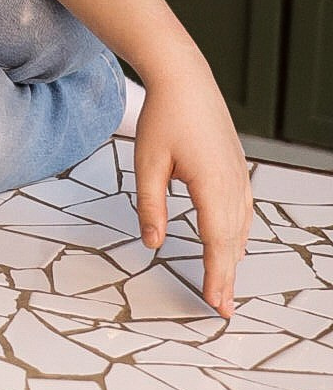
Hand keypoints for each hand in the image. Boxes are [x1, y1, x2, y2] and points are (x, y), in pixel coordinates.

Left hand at [134, 52, 252, 316]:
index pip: (215, 241)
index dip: (215, 275)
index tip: (214, 303)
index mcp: (211, 184)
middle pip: (232, 241)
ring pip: (240, 228)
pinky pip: (242, 212)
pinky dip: (237, 235)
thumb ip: (150, 206)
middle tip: (222, 310)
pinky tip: (231, 246)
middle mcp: (232, 184)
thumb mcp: (147, 163)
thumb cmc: (164, 116)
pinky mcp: (236, 170)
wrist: (185, 79)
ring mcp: (238, 176)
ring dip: (233, 259)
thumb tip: (153, 243)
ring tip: (225, 287)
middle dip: (227, 277)